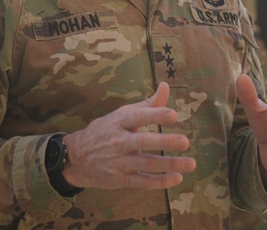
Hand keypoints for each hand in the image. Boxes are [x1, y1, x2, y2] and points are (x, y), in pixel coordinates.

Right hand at [62, 82, 196, 188]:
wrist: (76, 157)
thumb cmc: (106, 131)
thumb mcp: (122, 114)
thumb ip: (148, 104)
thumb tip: (166, 85)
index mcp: (120, 122)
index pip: (139, 116)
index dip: (156, 115)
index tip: (174, 115)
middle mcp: (118, 141)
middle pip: (142, 141)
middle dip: (164, 142)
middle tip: (185, 141)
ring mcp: (119, 162)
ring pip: (146, 164)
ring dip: (169, 165)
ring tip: (190, 163)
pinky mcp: (120, 179)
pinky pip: (142, 182)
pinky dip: (160, 182)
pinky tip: (177, 178)